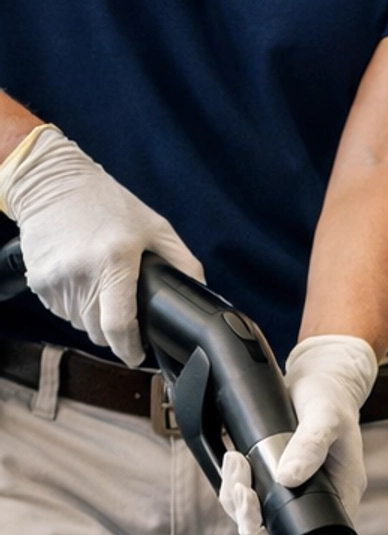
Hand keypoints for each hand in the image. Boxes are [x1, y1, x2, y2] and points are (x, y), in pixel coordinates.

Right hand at [0, 125, 202, 365]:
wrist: (51, 180)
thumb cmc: (107, 202)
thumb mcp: (155, 227)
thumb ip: (184, 263)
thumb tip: (202, 297)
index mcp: (114, 260)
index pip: (119, 327)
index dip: (130, 350)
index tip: (137, 355)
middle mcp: (81, 273)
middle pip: (100, 332)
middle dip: (115, 332)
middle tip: (124, 311)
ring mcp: (55, 278)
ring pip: (80, 324)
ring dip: (93, 317)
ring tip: (101, 287)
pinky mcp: (38, 280)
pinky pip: (61, 311)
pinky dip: (74, 305)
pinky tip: (81, 280)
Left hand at [218, 334, 377, 534]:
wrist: (321, 377)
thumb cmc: (331, 396)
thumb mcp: (326, 416)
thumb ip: (311, 445)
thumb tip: (287, 478)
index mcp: (341, 493)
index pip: (309, 533)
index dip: (274, 531)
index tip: (252, 502)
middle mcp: (318, 498)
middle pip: (276, 531)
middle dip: (247, 513)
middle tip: (238, 483)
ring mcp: (297, 490)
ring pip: (258, 515)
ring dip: (236, 496)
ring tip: (234, 460)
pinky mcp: (278, 478)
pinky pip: (252, 495)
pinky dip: (236, 484)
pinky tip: (233, 461)